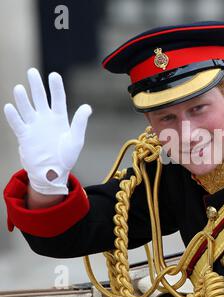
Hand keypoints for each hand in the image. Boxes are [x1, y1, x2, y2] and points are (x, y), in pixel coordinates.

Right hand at [4, 68, 91, 194]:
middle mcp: (46, 119)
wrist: (52, 172)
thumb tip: (87, 107)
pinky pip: (18, 124)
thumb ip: (80, 123)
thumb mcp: (76, 140)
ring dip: (23, 99)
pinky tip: (10, 107)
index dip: (56, 87)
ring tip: (19, 88)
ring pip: (27, 109)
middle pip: (40, 99)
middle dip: (36, 86)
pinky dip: (14, 116)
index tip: (54, 75)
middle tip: (32, 72)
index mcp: (60, 119)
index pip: (58, 99)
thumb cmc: (66, 157)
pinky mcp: (25, 136)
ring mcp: (34, 126)